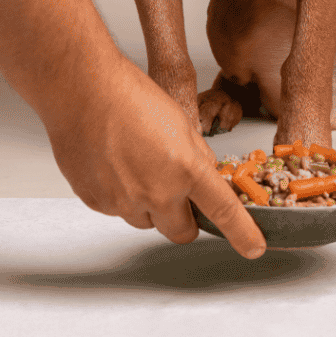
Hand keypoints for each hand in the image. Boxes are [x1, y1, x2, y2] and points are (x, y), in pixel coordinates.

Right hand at [43, 55, 265, 258]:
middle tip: (178, 194)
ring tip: (137, 165)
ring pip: (146, 221)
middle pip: (181, 232)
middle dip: (185, 219)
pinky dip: (121, 196)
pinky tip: (114, 164)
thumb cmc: (129, 96)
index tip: (253, 247)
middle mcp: (156, 193)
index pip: (224, 211)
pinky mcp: (96, 201)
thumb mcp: (180, 122)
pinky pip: (117, 210)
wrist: (81, 90)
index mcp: (186, 169)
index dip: (243, 234)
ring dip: (149, 206)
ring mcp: (123, 202)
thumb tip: (204, 176)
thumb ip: (196, 157)